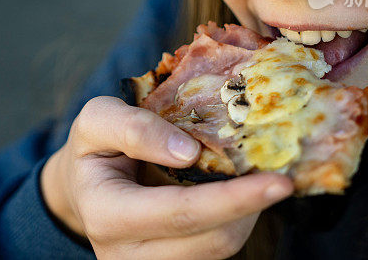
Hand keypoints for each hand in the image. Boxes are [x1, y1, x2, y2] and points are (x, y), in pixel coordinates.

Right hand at [40, 96, 292, 258]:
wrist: (84, 187)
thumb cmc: (94, 148)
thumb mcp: (97, 120)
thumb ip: (133, 128)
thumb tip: (189, 151)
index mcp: (107, 215)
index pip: (181, 212)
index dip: (233, 198)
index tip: (279, 181)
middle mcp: (126, 255)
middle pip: (211, 241)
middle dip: (252, 207)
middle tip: (283, 176)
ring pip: (219, 250)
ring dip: (246, 214)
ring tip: (255, 179)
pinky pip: (216, 251)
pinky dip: (236, 222)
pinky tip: (239, 196)